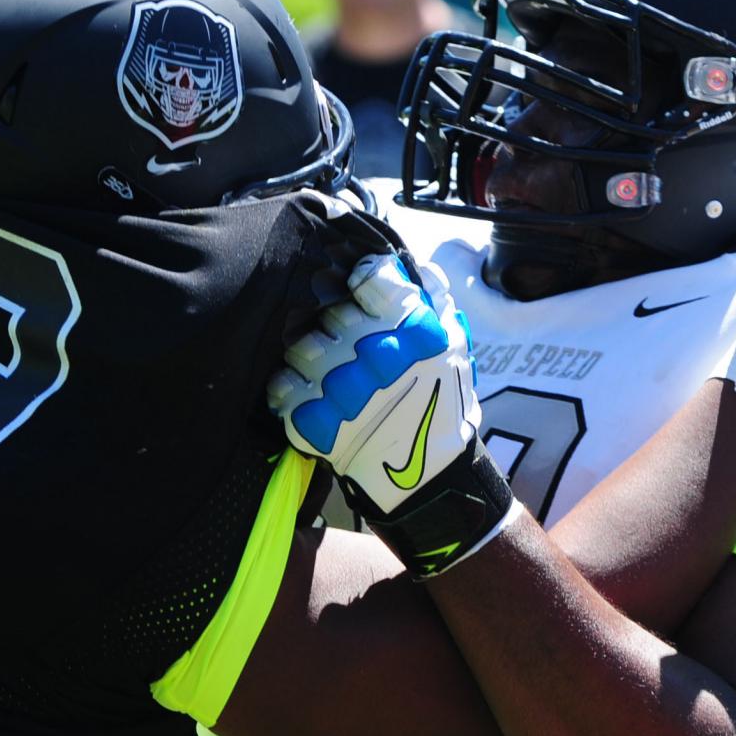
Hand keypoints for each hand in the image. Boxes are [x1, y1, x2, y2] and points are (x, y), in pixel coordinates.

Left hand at [268, 251, 478, 516]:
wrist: (428, 473)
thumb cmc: (441, 399)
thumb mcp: (453, 340)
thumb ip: (431, 293)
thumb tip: (405, 262)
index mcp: (413, 328)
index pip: (367, 277)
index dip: (358, 282)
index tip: (357, 293)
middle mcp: (375, 353)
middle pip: (327, 312)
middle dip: (332, 323)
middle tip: (343, 342)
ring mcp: (342, 389)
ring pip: (299, 348)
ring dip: (307, 355)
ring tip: (323, 369)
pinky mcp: (316, 422)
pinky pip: (282, 388)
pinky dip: (289, 389)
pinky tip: (307, 393)